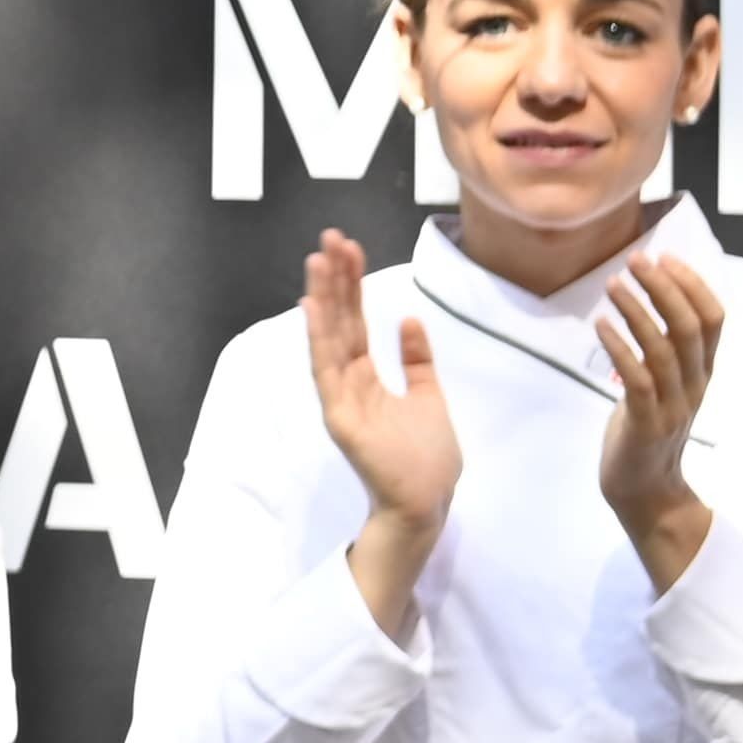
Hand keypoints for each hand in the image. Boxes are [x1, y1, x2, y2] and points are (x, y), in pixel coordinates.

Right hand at [303, 231, 459, 637]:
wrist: (426, 505)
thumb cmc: (427, 460)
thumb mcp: (429, 398)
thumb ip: (417, 361)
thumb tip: (410, 319)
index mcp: (367, 379)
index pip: (355, 323)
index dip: (351, 285)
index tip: (349, 248)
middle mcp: (348, 384)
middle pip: (339, 322)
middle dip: (335, 279)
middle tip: (330, 237)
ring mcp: (341, 400)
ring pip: (329, 339)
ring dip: (322, 298)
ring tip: (318, 259)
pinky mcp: (341, 418)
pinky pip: (327, 372)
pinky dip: (318, 339)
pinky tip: (313, 308)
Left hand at [593, 248, 723, 588]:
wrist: (646, 490)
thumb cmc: (649, 426)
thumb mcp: (666, 383)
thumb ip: (666, 348)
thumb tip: (653, 298)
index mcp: (703, 371)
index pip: (715, 320)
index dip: (693, 284)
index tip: (665, 256)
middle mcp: (695, 385)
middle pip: (691, 328)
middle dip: (665, 289)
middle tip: (636, 259)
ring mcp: (673, 405)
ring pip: (664, 350)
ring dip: (639, 311)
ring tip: (614, 283)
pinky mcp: (647, 424)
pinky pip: (638, 381)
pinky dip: (620, 348)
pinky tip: (601, 325)